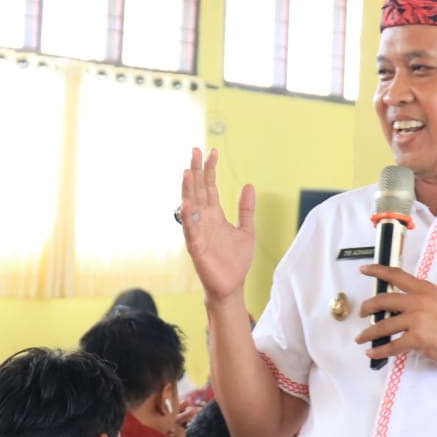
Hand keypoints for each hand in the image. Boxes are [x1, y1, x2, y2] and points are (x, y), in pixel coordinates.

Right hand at [181, 148, 256, 303]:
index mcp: (214, 215)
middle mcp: (203, 220)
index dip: (210, 170)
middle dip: (197, 171)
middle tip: (194, 151)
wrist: (232, 286)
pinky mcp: (196, 246)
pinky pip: (190, 228)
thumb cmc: (236, 261)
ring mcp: (198, 232)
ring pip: (191, 206)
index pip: (210, 187)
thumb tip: (248, 185)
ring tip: (188, 170)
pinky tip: (187, 202)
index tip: (211, 152)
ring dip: (188, 189)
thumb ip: (246, 209)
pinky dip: (188, 215)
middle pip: (198, 190)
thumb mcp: (246, 230)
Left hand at [354, 265, 436, 369]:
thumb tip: (396, 309)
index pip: (396, 275)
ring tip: (362, 338)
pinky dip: (379, 350)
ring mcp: (417, 319)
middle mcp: (419, 300)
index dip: (377, 271)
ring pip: (383, 325)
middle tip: (362, 313)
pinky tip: (373, 352)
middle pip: (383, 300)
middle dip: (367, 308)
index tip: (365, 269)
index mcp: (424, 289)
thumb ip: (419, 301)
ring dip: (368, 333)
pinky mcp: (417, 338)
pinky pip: (392, 345)